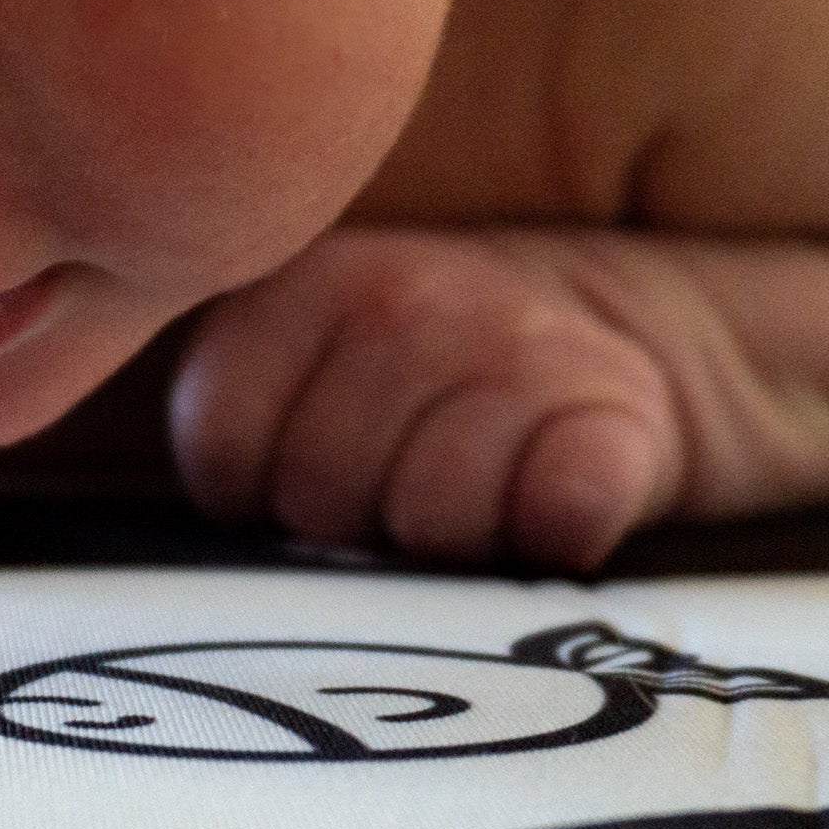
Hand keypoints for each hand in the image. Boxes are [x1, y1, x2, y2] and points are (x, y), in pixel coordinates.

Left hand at [169, 225, 828, 570]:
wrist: (634, 335)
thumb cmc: (430, 390)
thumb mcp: (311, 363)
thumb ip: (240, 416)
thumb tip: (194, 540)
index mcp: (298, 285)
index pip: (220, 447)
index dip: (253, 496)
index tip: (299, 481)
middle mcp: (398, 297)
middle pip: (316, 497)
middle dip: (347, 528)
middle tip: (398, 495)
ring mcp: (512, 347)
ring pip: (426, 520)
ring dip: (445, 543)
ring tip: (471, 496)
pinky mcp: (617, 412)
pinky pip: (556, 510)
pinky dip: (552, 530)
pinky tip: (549, 506)